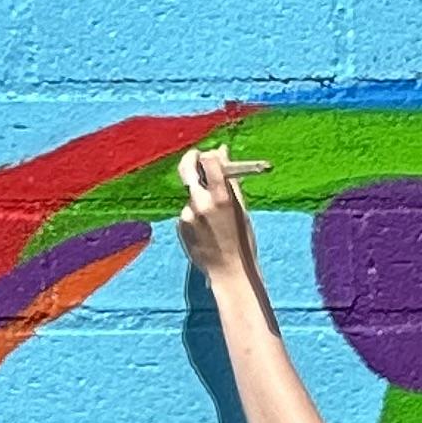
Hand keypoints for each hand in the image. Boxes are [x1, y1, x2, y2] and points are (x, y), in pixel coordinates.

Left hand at [174, 145, 264, 285]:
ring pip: (189, 196)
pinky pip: (186, 212)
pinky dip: (194, 216)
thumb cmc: (241, 239)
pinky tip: (206, 232)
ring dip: (197, 199)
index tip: (207, 155)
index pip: (208, 161)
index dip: (207, 156)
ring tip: (213, 221)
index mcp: (221, 197)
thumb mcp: (241, 208)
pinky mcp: (180, 227)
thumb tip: (221, 151)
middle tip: (194, 160)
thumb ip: (229, 179)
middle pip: (187, 169)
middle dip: (190, 161)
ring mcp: (187, 216)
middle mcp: (201, 203)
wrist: (229, 271)